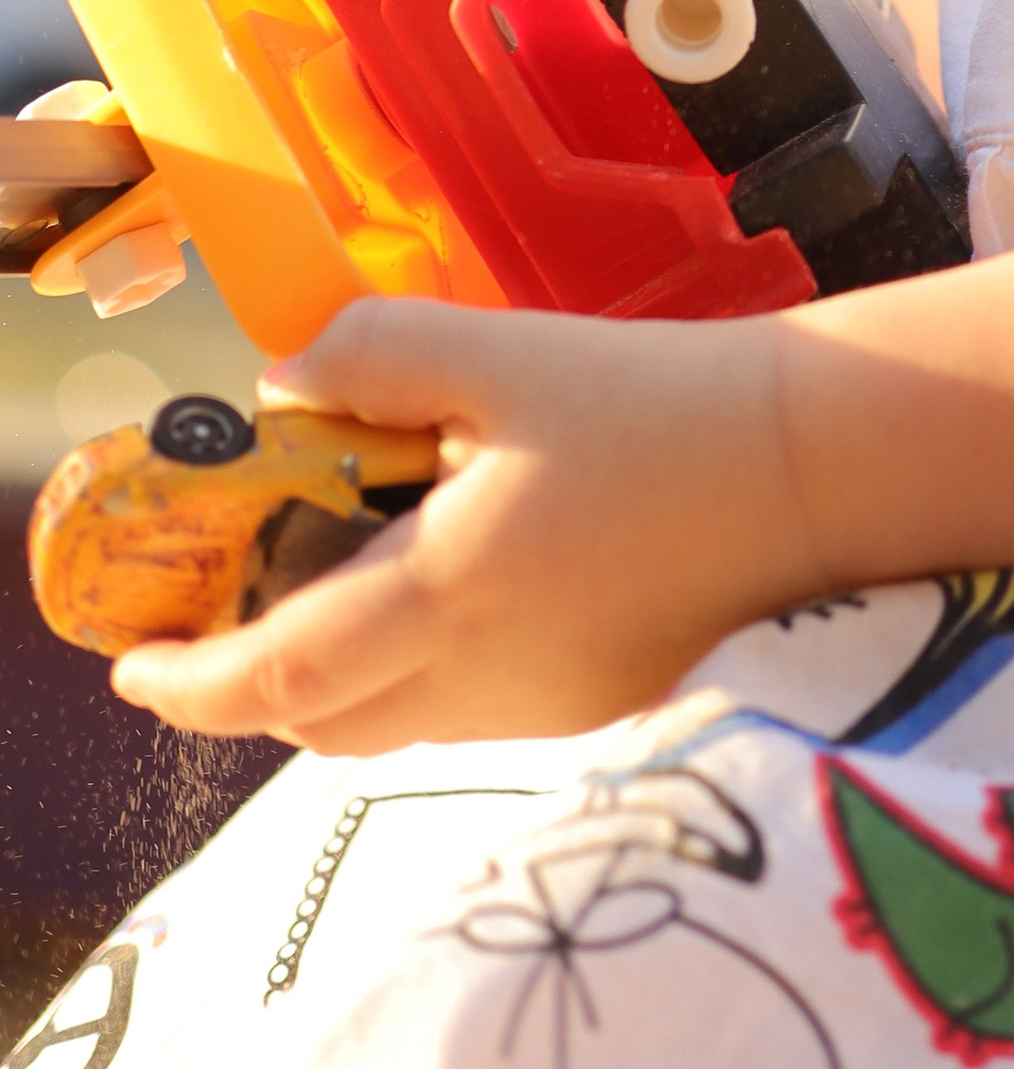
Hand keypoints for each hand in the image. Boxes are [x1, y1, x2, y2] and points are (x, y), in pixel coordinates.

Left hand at [109, 296, 825, 752]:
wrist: (818, 466)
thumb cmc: (667, 405)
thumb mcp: (510, 351)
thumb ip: (377, 353)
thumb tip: (289, 380)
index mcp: (449, 597)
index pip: (277, 678)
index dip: (189, 682)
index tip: (137, 663)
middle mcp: (487, 677)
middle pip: (324, 720)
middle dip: (258, 677)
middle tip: (238, 599)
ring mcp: (549, 702)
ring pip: (399, 717)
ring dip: (349, 664)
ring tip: (359, 559)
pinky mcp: (604, 698)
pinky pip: (475, 702)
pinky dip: (431, 658)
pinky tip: (470, 564)